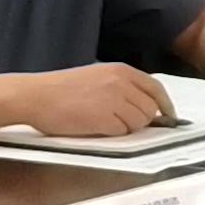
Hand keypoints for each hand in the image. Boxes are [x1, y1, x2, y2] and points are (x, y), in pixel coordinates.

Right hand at [10, 63, 177, 137]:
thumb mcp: (97, 77)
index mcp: (121, 71)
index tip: (169, 117)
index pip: (156, 89)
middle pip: (151, 109)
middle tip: (119, 121)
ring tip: (102, 121)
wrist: (35, 95)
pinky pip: (123, 132)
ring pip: (139, 122)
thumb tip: (145, 105)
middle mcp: (122, 82)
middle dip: (141, 120)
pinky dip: (113, 133)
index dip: (165, 105)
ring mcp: (115, 99)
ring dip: (126, 127)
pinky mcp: (105, 117)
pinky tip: (95, 126)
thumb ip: (122, 87)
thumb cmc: (61, 89)